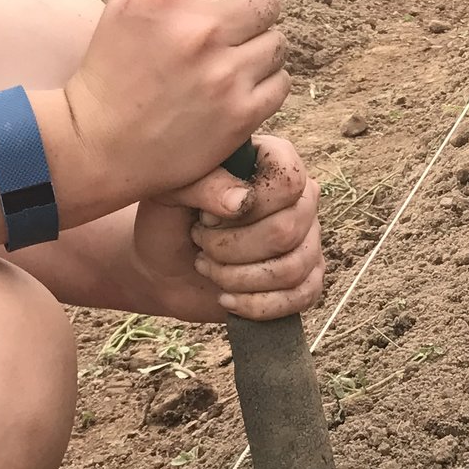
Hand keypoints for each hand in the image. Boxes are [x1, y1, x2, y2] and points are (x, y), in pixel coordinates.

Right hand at [63, 0, 289, 205]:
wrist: (97, 144)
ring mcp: (225, 74)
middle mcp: (202, 29)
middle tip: (212, 37)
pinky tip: (227, 92)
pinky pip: (281, 82)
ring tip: (218, 67)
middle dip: (244, 14)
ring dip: (254, 51)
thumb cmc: (114, 64)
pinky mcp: (241, 114)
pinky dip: (261, 86)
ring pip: (277, 41)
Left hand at [125, 135, 324, 322]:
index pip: (289, 181)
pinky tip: (227, 298)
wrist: (161, 267)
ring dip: (239, 278)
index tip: (206, 216)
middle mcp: (299, 198)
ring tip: (209, 269)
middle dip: (232, 248)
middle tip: (201, 244)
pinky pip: (303, 297)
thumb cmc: (167, 221)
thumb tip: (242, 202)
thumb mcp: (171, 193)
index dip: (248, 206)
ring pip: (292, 268)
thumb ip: (204, 185)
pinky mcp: (304, 278)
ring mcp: (307, 240)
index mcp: (274, 163)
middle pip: (287, 230)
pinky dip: (258, 305)